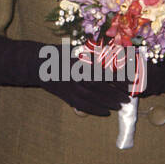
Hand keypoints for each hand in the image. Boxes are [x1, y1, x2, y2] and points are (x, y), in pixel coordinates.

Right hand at [0, 34, 129, 116]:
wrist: (34, 63)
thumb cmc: (56, 54)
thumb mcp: (74, 50)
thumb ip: (90, 56)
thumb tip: (112, 59)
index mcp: (78, 63)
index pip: (103, 72)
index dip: (118, 78)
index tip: (130, 80)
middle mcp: (75, 77)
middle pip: (100, 87)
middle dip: (116, 93)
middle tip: (129, 96)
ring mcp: (69, 88)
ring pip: (92, 98)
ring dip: (108, 103)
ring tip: (120, 105)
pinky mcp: (65, 96)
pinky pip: (82, 106)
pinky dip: (95, 110)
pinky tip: (105, 113)